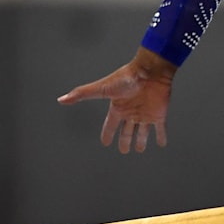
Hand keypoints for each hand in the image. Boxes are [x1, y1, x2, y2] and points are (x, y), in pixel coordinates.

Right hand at [58, 48, 176, 152]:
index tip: (105, 142)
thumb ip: (82, 94)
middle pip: (126, 130)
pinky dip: (161, 136)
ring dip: (141, 140)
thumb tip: (62, 99)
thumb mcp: (101, 89)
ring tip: (139, 148)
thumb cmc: (125, 78)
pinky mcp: (158, 115)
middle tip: (124, 151)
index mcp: (117, 107)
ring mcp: (145, 114)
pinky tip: (162, 142)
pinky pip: (160, 128)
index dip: (107, 133)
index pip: (110, 124)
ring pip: (142, 132)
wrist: (149, 72)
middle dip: (124, 140)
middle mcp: (131, 112)